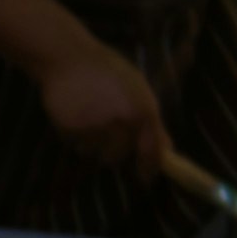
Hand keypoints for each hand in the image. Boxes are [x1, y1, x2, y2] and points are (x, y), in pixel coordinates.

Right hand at [35, 46, 174, 183]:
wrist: (70, 58)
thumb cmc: (109, 72)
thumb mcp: (139, 91)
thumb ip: (152, 121)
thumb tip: (166, 149)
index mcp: (144, 112)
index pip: (152, 152)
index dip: (149, 169)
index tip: (145, 179)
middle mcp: (122, 123)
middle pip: (117, 157)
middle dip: (112, 150)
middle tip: (105, 131)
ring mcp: (95, 127)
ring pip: (93, 152)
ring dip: (91, 143)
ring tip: (88, 117)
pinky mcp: (71, 129)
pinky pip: (74, 144)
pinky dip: (74, 134)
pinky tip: (75, 113)